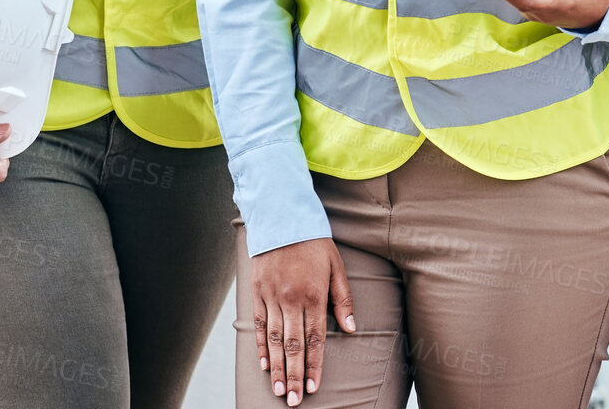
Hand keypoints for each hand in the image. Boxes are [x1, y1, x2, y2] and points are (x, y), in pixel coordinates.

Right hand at [250, 237, 355, 403]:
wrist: (282, 217)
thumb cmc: (314, 242)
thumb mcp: (336, 266)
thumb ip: (343, 298)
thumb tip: (351, 327)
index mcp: (314, 295)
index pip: (315, 338)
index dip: (314, 365)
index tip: (313, 387)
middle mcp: (292, 299)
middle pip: (294, 345)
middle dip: (294, 375)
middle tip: (293, 400)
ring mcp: (272, 296)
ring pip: (275, 339)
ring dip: (277, 367)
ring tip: (279, 389)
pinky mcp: (257, 292)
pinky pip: (260, 324)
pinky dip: (261, 346)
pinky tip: (264, 364)